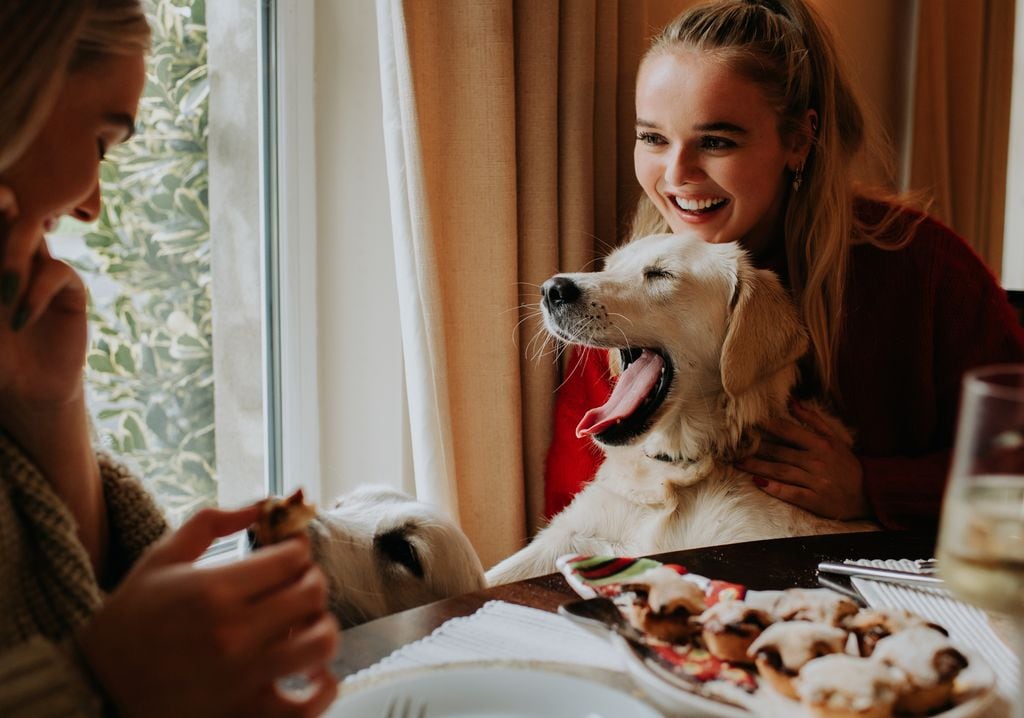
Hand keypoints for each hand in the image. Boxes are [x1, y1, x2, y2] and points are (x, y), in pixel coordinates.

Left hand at [0, 186, 89, 411]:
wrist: (26, 389)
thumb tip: (0, 269)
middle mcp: (13, 258)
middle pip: (9, 221)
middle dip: (3, 205)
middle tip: (1, 194)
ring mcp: (42, 271)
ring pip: (34, 239)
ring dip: (17, 249)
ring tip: (3, 280)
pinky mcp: (70, 290)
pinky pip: (57, 272)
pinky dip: (35, 293)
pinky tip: (21, 320)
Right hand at [79, 505, 339, 717]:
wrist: (96, 686)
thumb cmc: (132, 618)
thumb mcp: (162, 558)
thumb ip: (214, 521)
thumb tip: (264, 503)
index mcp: (214, 589)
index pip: (292, 559)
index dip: (298, 550)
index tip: (288, 555)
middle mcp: (233, 633)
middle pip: (312, 594)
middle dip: (311, 581)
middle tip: (297, 584)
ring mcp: (243, 678)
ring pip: (321, 643)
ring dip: (321, 627)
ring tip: (305, 624)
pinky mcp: (246, 714)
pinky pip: (309, 706)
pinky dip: (323, 688)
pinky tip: (313, 673)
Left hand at [736, 401, 869, 520]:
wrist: (868, 494)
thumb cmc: (847, 465)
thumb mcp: (835, 439)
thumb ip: (813, 420)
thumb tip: (792, 401)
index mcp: (821, 444)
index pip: (789, 431)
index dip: (767, 426)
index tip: (748, 421)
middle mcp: (817, 461)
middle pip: (780, 452)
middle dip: (755, 447)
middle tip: (734, 444)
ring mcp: (815, 481)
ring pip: (781, 471)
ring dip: (757, 467)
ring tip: (738, 462)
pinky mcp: (814, 500)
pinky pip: (791, 493)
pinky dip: (775, 488)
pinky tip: (758, 483)